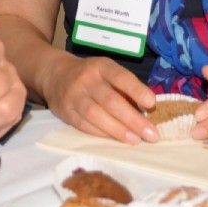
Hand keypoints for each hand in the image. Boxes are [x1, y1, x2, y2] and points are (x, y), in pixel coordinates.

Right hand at [40, 54, 159, 144]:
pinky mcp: (66, 112)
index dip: (136, 90)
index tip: (152, 103)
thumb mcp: (107, 71)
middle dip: (132, 119)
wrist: (55, 74)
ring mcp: (74, 96)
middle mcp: (86, 80)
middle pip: (110, 101)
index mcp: (101, 66)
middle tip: (151, 134)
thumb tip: (147, 111)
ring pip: (96, 115)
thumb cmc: (91, 76)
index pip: (120, 77)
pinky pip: (85, 125)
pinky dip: (102, 134)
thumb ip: (124, 88)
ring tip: (136, 140)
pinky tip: (116, 140)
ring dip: (118, 130)